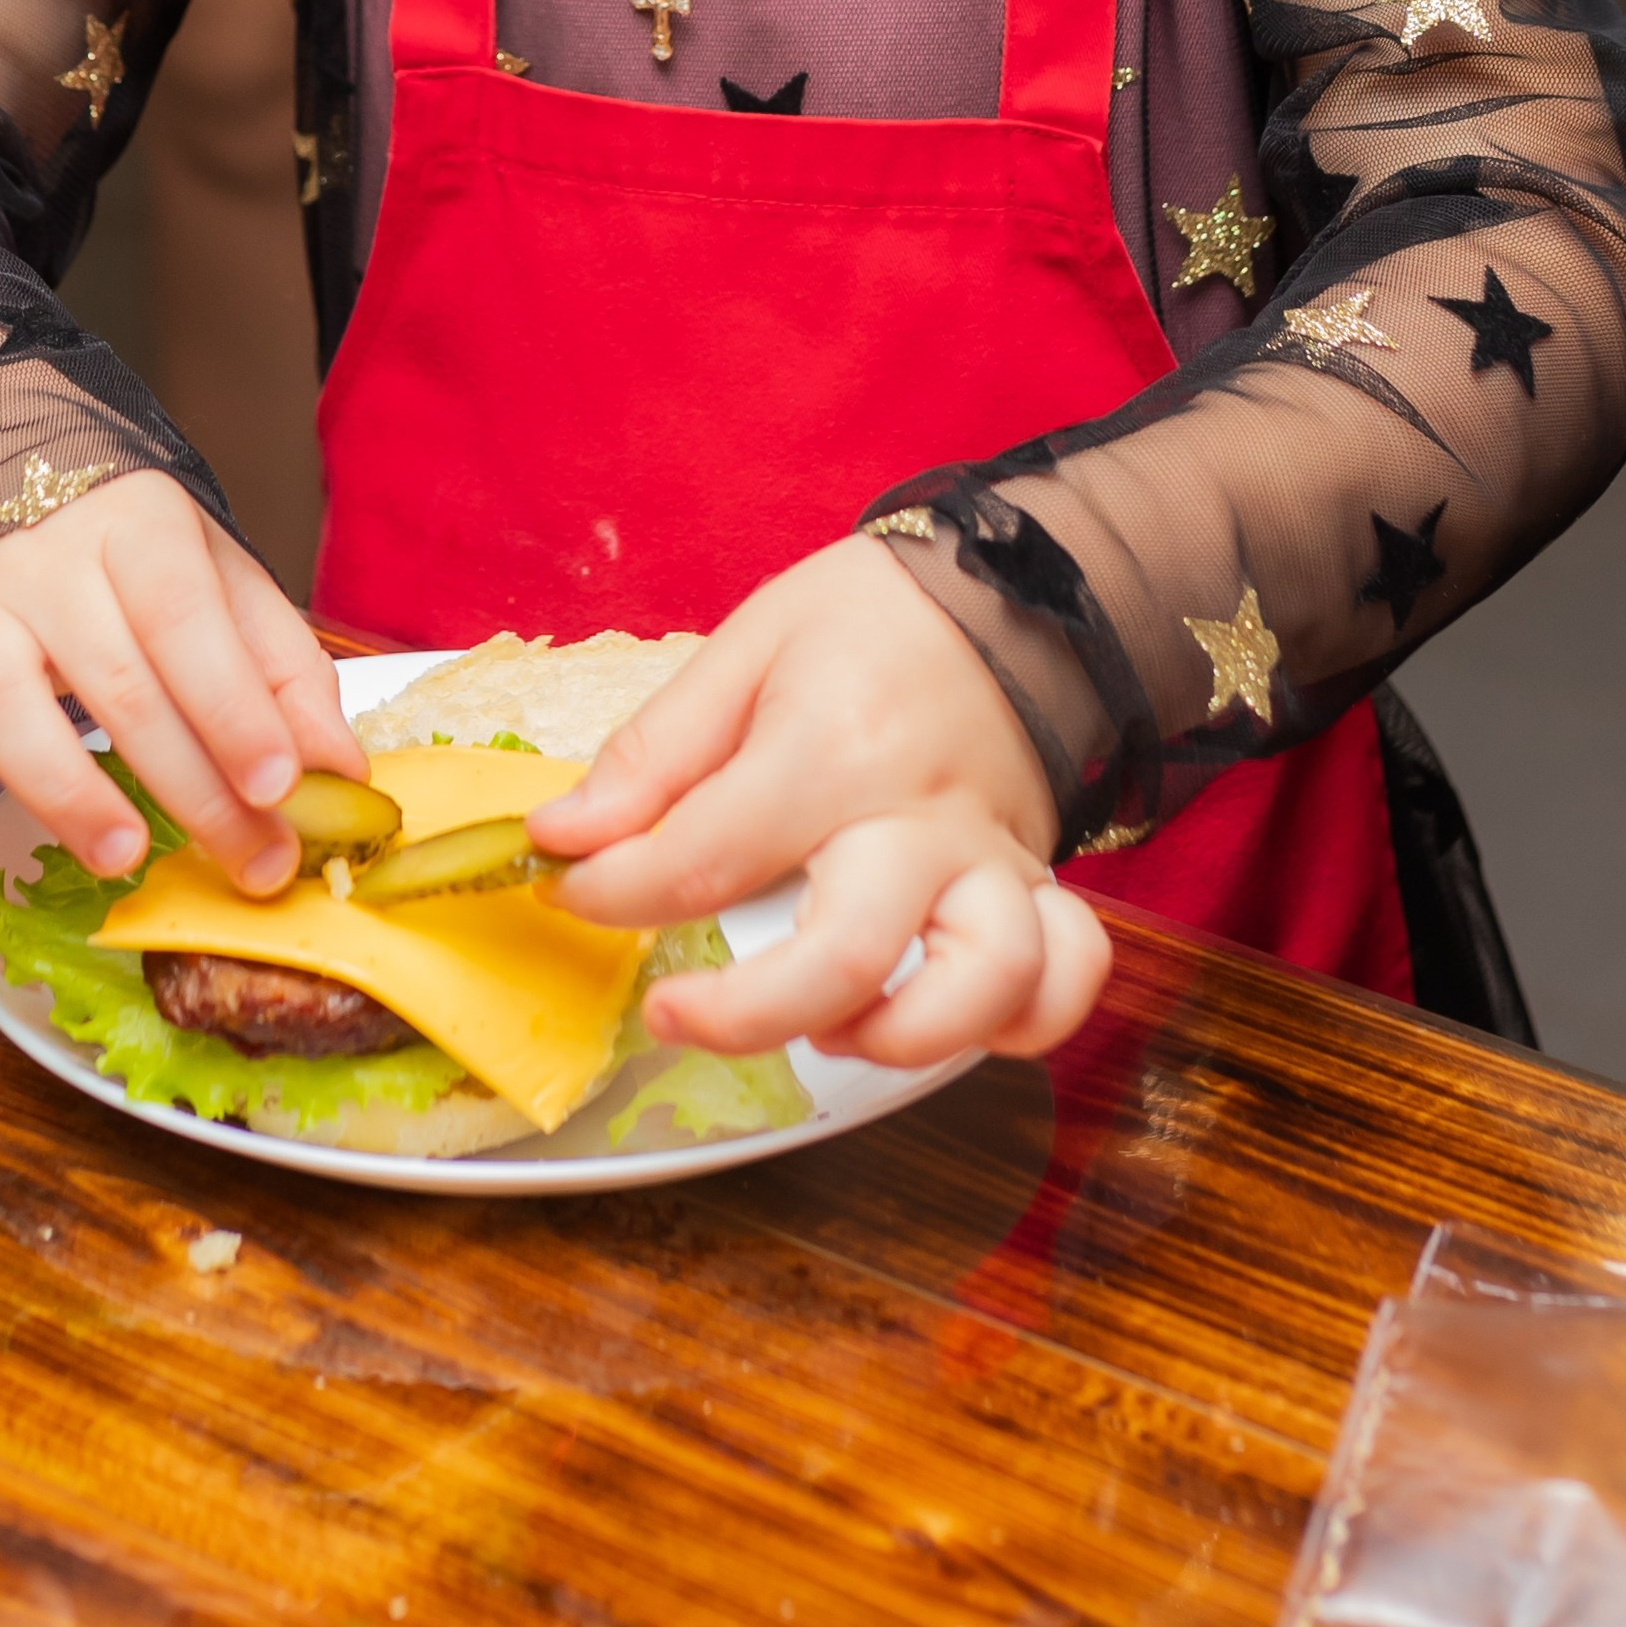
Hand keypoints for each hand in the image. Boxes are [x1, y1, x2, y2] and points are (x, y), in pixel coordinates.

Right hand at [0, 472, 364, 888]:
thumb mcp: (227, 589)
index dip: (234, 706)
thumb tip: (343, 770)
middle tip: (248, 863)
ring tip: (123, 854)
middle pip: (118, 677)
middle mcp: (47, 557)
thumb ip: (285, 673)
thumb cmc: (140, 569)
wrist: (17, 493)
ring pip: (4, 694)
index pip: (188, 619)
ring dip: (65, 784)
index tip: (281, 789)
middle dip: (191, 784)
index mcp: (140, 527)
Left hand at [526, 538, 1109, 1068]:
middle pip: (843, 957)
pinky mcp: (1037, 887)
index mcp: (831, 749)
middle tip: (672, 1011)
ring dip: (893, 1036)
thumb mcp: (747, 647)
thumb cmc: (868, 618)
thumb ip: (655, 751)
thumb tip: (565, 834)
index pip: (704, 859)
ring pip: (978, 989)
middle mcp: (919, 820)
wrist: (1007, 590)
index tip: (574, 888)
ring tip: (824, 1026)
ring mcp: (991, 862)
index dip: (613, 892)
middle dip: (740, 1014)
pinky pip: (1061, 982)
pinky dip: (1014, 1024)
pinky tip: (934, 1016)